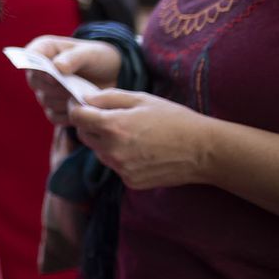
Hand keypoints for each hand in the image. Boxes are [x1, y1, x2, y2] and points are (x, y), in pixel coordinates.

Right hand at [24, 36, 121, 125]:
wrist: (111, 75)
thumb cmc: (98, 58)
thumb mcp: (90, 53)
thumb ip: (73, 58)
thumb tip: (56, 67)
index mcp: (44, 49)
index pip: (30, 56)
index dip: (37, 67)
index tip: (53, 76)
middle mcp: (40, 70)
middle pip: (36, 82)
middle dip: (56, 87)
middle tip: (75, 89)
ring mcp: (45, 90)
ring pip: (46, 100)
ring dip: (64, 101)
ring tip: (83, 97)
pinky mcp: (53, 107)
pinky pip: (54, 115)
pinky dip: (68, 114)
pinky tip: (82, 109)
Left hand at [68, 90, 216, 189]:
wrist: (203, 151)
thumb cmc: (174, 119)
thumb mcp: (141, 99)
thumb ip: (108, 98)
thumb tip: (85, 98)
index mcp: (113, 126)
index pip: (77, 117)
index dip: (75, 108)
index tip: (79, 104)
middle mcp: (113, 150)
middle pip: (84, 135)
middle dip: (90, 124)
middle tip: (107, 117)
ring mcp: (121, 168)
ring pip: (99, 152)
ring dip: (104, 141)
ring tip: (130, 133)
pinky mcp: (130, 181)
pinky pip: (115, 166)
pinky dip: (120, 157)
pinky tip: (140, 150)